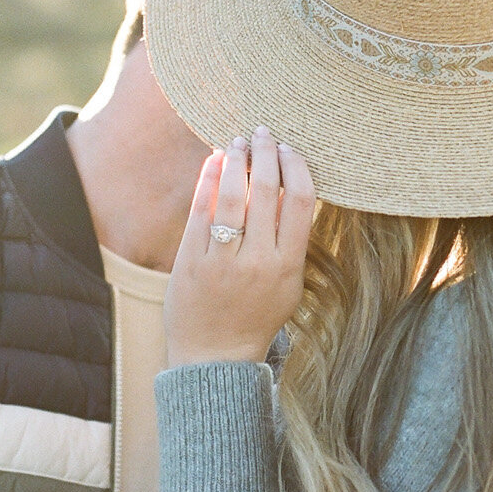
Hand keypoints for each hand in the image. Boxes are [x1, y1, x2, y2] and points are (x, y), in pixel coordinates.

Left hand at [164, 128, 315, 367]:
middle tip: (263, 134)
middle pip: (267, 190)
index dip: (297, 167)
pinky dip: (208, 179)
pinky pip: (201, 210)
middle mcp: (258, 261)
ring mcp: (223, 261)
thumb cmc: (256, 316)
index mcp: (288, 266)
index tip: (290, 149)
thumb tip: (287, 187)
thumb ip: (290, 241)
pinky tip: (214, 160)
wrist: (215, 357)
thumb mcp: (288, 284)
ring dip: (237, 160)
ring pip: (233, 195)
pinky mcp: (191, 260)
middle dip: (266, 154)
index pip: (301, 202)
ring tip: (238, 142)